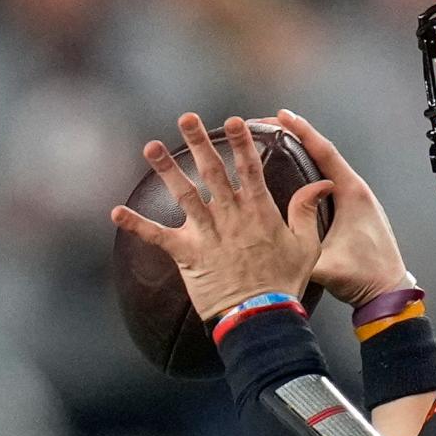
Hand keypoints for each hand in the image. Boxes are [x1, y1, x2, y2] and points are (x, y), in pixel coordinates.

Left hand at [111, 113, 333, 322]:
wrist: (260, 317)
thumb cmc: (284, 284)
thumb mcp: (306, 247)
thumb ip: (307, 212)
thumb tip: (320, 183)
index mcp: (259, 212)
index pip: (249, 168)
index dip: (241, 142)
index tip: (233, 120)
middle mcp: (230, 216)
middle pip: (212, 171)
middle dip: (199, 142)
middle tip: (186, 118)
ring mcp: (207, 234)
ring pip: (183, 194)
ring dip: (166, 169)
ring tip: (149, 146)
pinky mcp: (188, 254)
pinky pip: (157, 237)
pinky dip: (136, 225)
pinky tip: (115, 212)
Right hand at [275, 109, 408, 307]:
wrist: (389, 293)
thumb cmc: (367, 278)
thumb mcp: (327, 265)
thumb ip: (299, 252)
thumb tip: (269, 242)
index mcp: (352, 194)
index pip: (324, 152)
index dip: (301, 131)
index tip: (281, 116)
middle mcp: (356, 192)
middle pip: (323, 154)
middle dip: (296, 138)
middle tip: (270, 128)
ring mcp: (356, 201)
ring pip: (326, 168)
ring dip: (303, 154)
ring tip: (276, 144)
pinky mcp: (353, 212)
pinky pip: (328, 183)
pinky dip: (310, 172)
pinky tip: (293, 175)